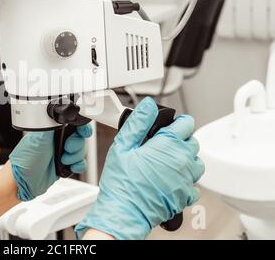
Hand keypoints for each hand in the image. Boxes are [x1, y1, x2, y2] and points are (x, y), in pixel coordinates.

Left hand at [10, 125, 91, 200]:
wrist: (22, 181)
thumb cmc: (24, 160)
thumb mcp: (38, 139)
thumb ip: (50, 125)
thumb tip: (59, 114)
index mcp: (53, 131)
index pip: (73, 124)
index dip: (81, 127)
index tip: (82, 132)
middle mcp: (58, 141)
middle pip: (80, 138)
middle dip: (76, 145)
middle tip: (66, 148)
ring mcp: (62, 153)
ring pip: (81, 151)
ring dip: (75, 157)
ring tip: (62, 160)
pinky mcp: (65, 166)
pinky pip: (80, 164)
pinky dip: (78, 166)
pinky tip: (69, 167)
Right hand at [75, 97, 203, 239]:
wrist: (124, 212)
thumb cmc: (121, 182)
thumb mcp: (123, 146)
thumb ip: (138, 123)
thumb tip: (148, 106)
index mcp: (168, 145)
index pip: (186, 124)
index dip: (177, 122)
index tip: (170, 125)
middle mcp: (182, 161)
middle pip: (193, 142)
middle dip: (181, 139)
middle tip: (163, 144)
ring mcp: (186, 180)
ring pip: (197, 162)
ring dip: (186, 159)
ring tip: (169, 162)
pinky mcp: (185, 196)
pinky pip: (194, 185)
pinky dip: (186, 181)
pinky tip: (172, 180)